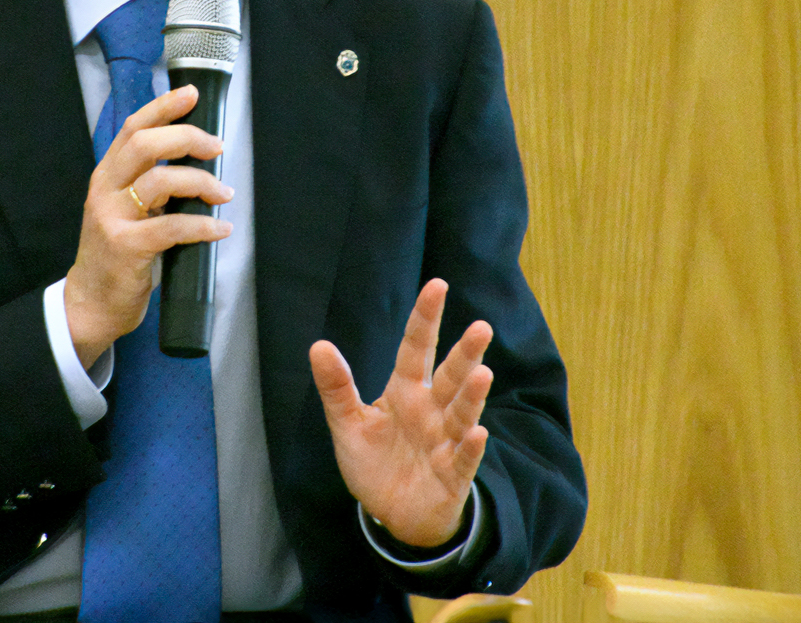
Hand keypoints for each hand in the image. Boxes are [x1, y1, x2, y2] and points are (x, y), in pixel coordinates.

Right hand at [65, 85, 233, 368]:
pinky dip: (203, 226)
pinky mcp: (127, 247)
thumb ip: (148, 185)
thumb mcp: (125, 210)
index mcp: (106, 176)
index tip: (191, 94)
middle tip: (216, 148)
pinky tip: (220, 229)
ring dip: (202, 183)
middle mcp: (105, 190)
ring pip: (162, 180)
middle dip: (188, 138)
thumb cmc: (117, 255)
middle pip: (146, 144)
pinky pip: (173, 227)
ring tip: (223, 193)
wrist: (91, 303)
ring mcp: (113, 218)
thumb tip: (195, 162)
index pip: (132, 128)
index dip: (163, 107)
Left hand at [309, 278, 492, 547]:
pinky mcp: (452, 474)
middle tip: (480, 327)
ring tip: (482, 374)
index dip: (425, 318)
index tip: (437, 285)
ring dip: (471, 396)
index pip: (416, 348)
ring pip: (461, 414)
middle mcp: (430, 410)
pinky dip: (469, 447)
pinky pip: (462, 459)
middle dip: (465, 353)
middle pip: (449, 376)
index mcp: (405, 392)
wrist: (393, 515)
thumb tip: (318, 345)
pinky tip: (476, 433)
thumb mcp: (348, 424)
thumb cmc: (375, 464)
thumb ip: (336, 388)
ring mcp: (445, 442)